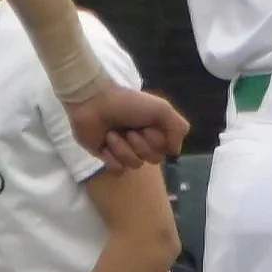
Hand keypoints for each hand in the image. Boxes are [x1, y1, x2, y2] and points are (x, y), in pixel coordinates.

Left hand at [65, 82, 188, 170]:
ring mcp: (124, 150)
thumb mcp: (161, 108)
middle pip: (153, 159)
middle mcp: (143, 141)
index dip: (158, 141)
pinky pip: (117, 168)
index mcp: (156, 130)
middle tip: (129, 130)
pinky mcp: (107, 157)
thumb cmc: (128, 103)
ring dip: (123, 148)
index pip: (167, 149)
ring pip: (135, 164)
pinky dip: (111, 156)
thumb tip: (175, 152)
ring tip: (112, 134)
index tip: (148, 127)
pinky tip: (104, 143)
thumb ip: (178, 128)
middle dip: (140, 145)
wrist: (93, 103)